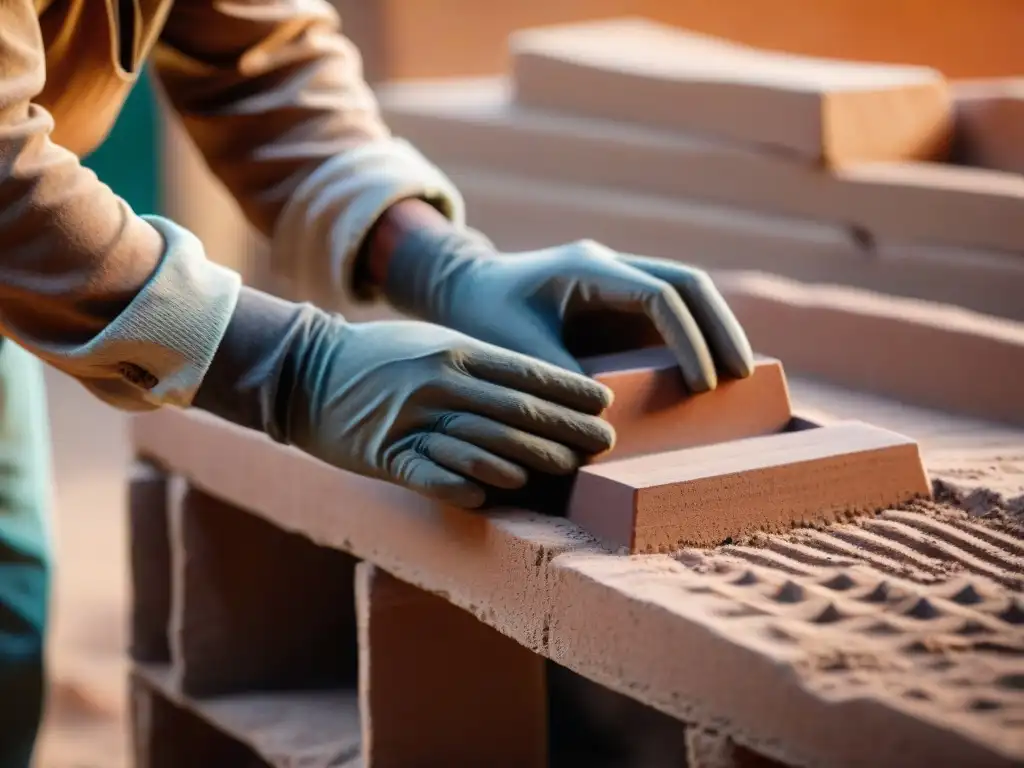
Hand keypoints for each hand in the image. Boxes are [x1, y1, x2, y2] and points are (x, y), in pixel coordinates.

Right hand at [280, 313, 614, 507]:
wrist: (304, 369)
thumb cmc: (382, 356)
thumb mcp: (435, 344)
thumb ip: (483, 364)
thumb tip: (538, 387)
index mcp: (456, 352)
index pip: (525, 372)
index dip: (570, 391)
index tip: (606, 405)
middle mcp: (439, 383)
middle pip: (513, 411)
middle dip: (564, 429)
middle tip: (604, 445)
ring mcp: (410, 419)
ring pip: (479, 444)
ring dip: (526, 460)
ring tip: (563, 471)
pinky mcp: (382, 453)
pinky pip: (427, 473)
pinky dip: (458, 484)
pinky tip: (489, 496)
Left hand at [385, 229, 753, 391]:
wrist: (466, 290)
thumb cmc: (484, 317)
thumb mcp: (516, 349)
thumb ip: (560, 379)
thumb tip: (608, 421)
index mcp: (588, 269)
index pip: (660, 293)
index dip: (689, 337)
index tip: (701, 383)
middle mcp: (613, 268)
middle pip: (689, 283)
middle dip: (721, 328)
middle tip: (743, 376)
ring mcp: (621, 283)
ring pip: (689, 295)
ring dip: (716, 332)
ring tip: (739, 379)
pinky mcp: (622, 304)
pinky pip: (671, 316)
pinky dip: (694, 341)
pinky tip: (709, 376)